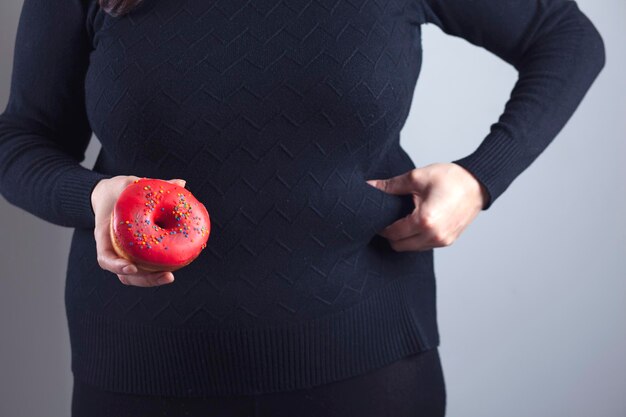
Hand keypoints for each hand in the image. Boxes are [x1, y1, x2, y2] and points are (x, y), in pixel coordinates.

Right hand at [90, 175, 186, 286]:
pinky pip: (142, 268)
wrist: (108, 196)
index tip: (132, 267)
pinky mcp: (133, 255)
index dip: (117, 265)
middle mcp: (112, 248)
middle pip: (123, 274)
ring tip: (170, 277)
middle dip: (144, 279)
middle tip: (167, 276)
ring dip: (150, 280)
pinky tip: (172, 269)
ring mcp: (122, 254)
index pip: (105, 257)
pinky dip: (154, 272)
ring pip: (133, 276)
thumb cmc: (117, 191)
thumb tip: (181, 183)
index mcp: (104, 234)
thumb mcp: (129, 184)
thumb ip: (150, 183)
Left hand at [365, 162, 487, 251]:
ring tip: (402, 219)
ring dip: (403, 238)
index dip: (381, 226)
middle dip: (390, 234)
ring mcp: (442, 241)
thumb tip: (370, 186)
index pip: (392, 233)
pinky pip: (424, 246)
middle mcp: (434, 236)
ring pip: (411, 248)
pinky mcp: (448, 241)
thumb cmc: (451, 179)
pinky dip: (415, 238)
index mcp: (425, 221)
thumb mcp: (417, 177)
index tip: (376, 217)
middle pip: (399, 245)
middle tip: (387, 219)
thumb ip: (391, 185)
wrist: (478, 184)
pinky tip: (415, 223)